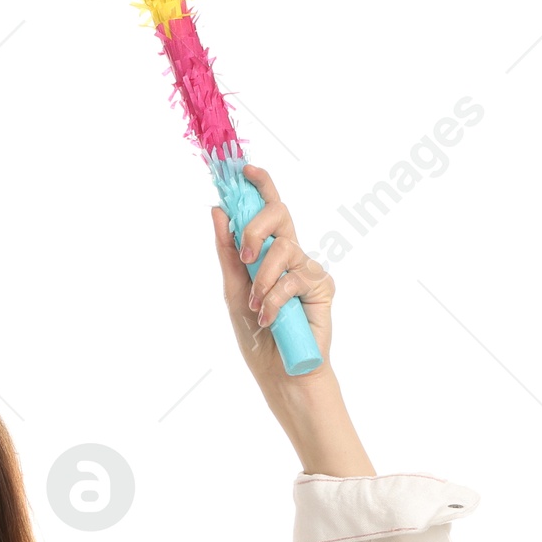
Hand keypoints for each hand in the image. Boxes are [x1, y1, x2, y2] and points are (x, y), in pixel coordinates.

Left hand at [210, 165, 333, 397]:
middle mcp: (290, 255)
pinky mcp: (322, 285)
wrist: (280, 371)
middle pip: (279, 215)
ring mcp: (308, 268)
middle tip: (246, 257)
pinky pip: (295, 277)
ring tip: (256, 306)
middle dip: (256, 229)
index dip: (261, 186)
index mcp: (267, 253)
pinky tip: (270, 318)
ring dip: (263, 280)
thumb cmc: (257, 336)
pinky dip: (276, 298)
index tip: (245, 170)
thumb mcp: (233, 291)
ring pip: (284, 249)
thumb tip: (218, 211)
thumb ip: (227, 252)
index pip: (267, 210)